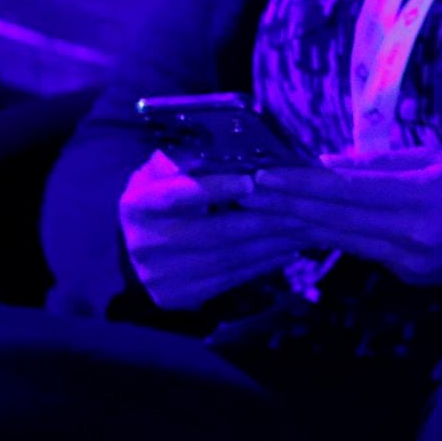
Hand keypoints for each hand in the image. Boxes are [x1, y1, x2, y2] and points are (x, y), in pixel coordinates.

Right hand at [119, 150, 314, 310]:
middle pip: (214, 233)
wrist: (141, 247)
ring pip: (228, 258)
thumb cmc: (164, 196)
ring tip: (304, 228)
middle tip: (301, 208)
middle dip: (263, 219)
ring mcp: (159, 275)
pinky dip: (264, 263)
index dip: (214, 189)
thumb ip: (190, 158)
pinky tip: (289, 250)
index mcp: (137, 204)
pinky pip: (230, 280)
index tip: (251, 181)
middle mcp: (143, 243)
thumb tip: (232, 143)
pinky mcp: (177, 296)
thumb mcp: (165, 171)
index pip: (175, 196)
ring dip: (272, 243)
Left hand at [244, 147, 441, 284]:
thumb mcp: (435, 159)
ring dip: (298, 224)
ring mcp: (408, 261)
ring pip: (341, 240)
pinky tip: (299, 228)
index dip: (304, 182)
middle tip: (247, 193)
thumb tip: (327, 163)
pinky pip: (360, 252)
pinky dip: (328, 238)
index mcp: (423, 196)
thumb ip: (381, 163)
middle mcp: (412, 233)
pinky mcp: (406, 276)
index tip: (267, 174)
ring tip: (262, 210)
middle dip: (288, 204)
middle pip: (337, 219)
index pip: (350, 189)